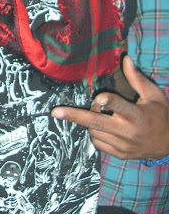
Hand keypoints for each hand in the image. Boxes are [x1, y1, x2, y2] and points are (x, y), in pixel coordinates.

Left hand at [52, 56, 168, 159]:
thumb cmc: (161, 115)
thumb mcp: (153, 95)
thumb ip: (137, 79)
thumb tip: (126, 58)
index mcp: (137, 115)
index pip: (119, 107)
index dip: (108, 102)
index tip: (98, 98)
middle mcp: (128, 132)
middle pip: (97, 123)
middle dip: (75, 116)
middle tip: (56, 112)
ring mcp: (123, 146)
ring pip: (94, 132)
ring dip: (90, 121)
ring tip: (100, 112)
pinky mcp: (119, 155)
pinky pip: (98, 143)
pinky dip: (95, 133)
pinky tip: (103, 126)